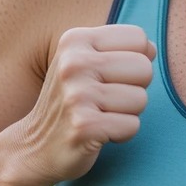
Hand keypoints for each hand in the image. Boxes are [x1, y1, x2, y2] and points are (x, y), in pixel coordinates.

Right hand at [14, 24, 156, 185]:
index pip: (138, 38)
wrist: (33, 148)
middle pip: (144, 68)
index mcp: (75, 40)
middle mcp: (73, 63)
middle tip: (106, 100)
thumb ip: (119, 49)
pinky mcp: (84, 126)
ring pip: (141, 99)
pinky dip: (121, 134)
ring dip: (127, 113)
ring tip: (100, 116)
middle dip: (134, 88)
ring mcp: (77, 95)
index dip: (134, 60)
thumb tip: (152, 48)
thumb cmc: (72, 101)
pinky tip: (98, 133)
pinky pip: (132, 125)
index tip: (110, 76)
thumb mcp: (86, 63)